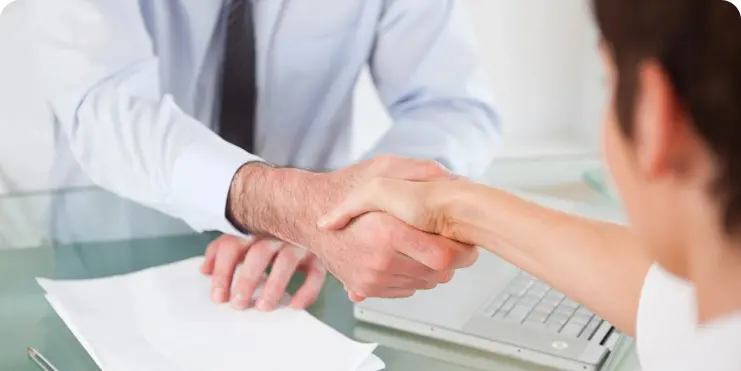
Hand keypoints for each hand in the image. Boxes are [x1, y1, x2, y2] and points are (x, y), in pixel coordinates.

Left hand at [200, 234, 326, 310]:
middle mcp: (275, 232)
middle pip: (258, 253)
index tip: (219, 298)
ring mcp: (299, 241)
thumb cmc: (270, 232)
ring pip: (287, 261)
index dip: (222, 272)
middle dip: (246, 280)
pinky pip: (316, 273)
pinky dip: (308, 290)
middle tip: (240, 305)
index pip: (231, 246)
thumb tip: (204, 270)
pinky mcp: (318, 254)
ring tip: (264, 307)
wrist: (312, 215)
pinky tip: (296, 306)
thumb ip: (223, 250)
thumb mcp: (244, 237)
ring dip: (274, 285)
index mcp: (252, 227)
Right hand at [226, 155, 477, 299]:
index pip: (442, 256)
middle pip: (438, 274)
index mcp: (387, 232)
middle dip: (453, 260)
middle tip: (455, 244)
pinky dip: (414, 277)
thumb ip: (417, 171)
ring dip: (434, 270)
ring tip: (429, 247)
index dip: (461, 251)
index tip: (466, 241)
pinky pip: (406, 290)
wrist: (308, 215)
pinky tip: (410, 257)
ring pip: (424, 284)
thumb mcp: (381, 168)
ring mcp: (371, 278)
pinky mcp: (365, 288)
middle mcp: (379, 260)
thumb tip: (450, 178)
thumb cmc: (343, 190)